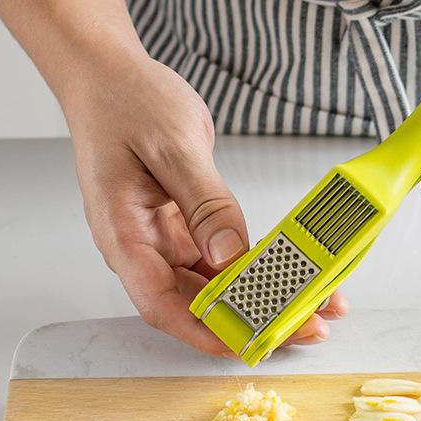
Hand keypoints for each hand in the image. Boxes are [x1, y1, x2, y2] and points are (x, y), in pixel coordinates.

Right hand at [65, 54, 346, 355]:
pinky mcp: (182, 227)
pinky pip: (219, 259)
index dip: (206, 331)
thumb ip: (205, 204)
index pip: (161, 303)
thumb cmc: (126, 101)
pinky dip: (253, 268)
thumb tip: (231, 257)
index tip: (250, 344)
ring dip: (258, 298)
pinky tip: (288, 273)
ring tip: (309, 305)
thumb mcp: (173, 147)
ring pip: (211, 285)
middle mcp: (141, 245)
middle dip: (249, 321)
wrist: (111, 76)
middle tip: (304, 326)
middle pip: (194, 302)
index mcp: (123, 232)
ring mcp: (162, 238)